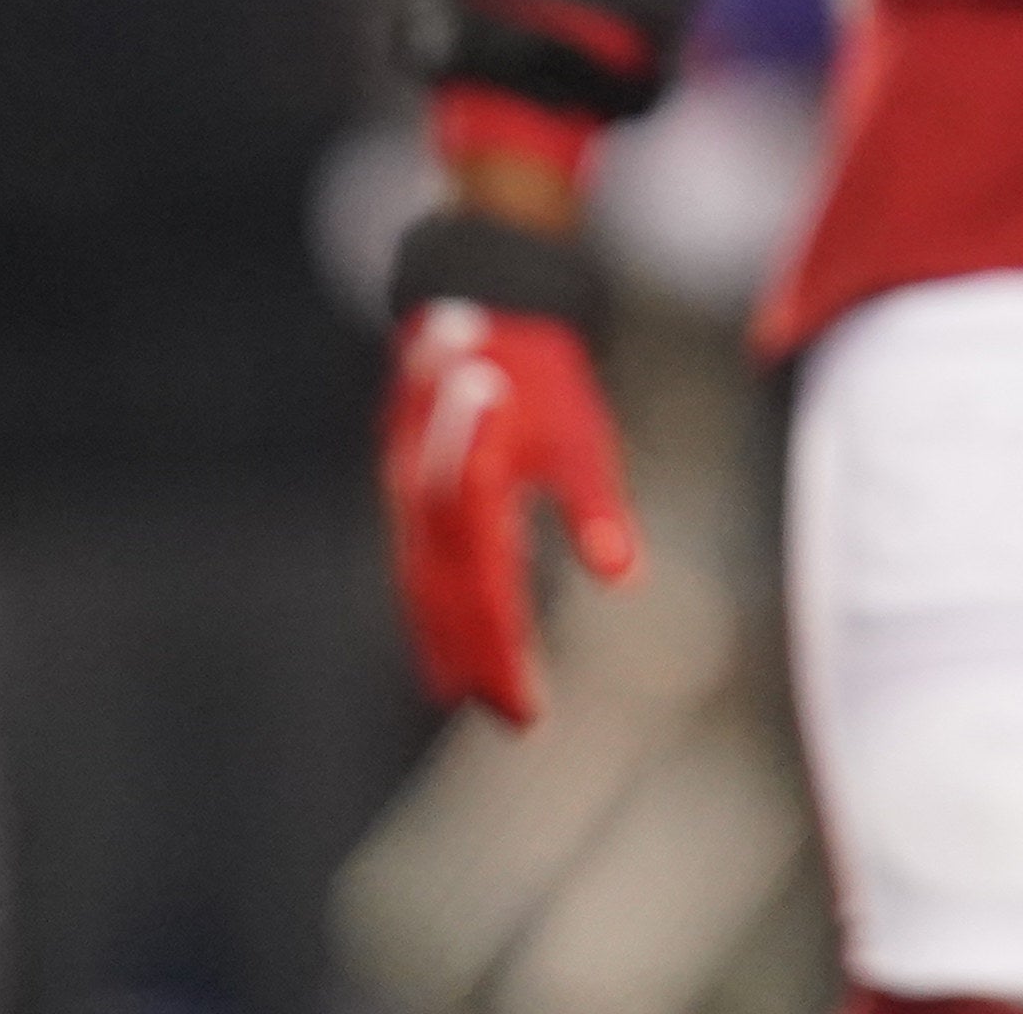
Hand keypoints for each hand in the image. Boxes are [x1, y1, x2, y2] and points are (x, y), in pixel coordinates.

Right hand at [383, 295, 639, 723]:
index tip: (527, 708)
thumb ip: (595, 506)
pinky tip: (443, 639)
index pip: (486, 590)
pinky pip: (411, 561)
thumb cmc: (540, 372)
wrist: (481, 304)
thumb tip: (621, 577)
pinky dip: (427, 607)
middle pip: (446, 598)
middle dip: (476, 660)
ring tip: (470, 693)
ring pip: (419, 585)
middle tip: (511, 716)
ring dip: (445, 642)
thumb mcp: (580, 433)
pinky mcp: (400, 485)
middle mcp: (425, 493)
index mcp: (472, 483)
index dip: (503, 653)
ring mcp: (403, 489)